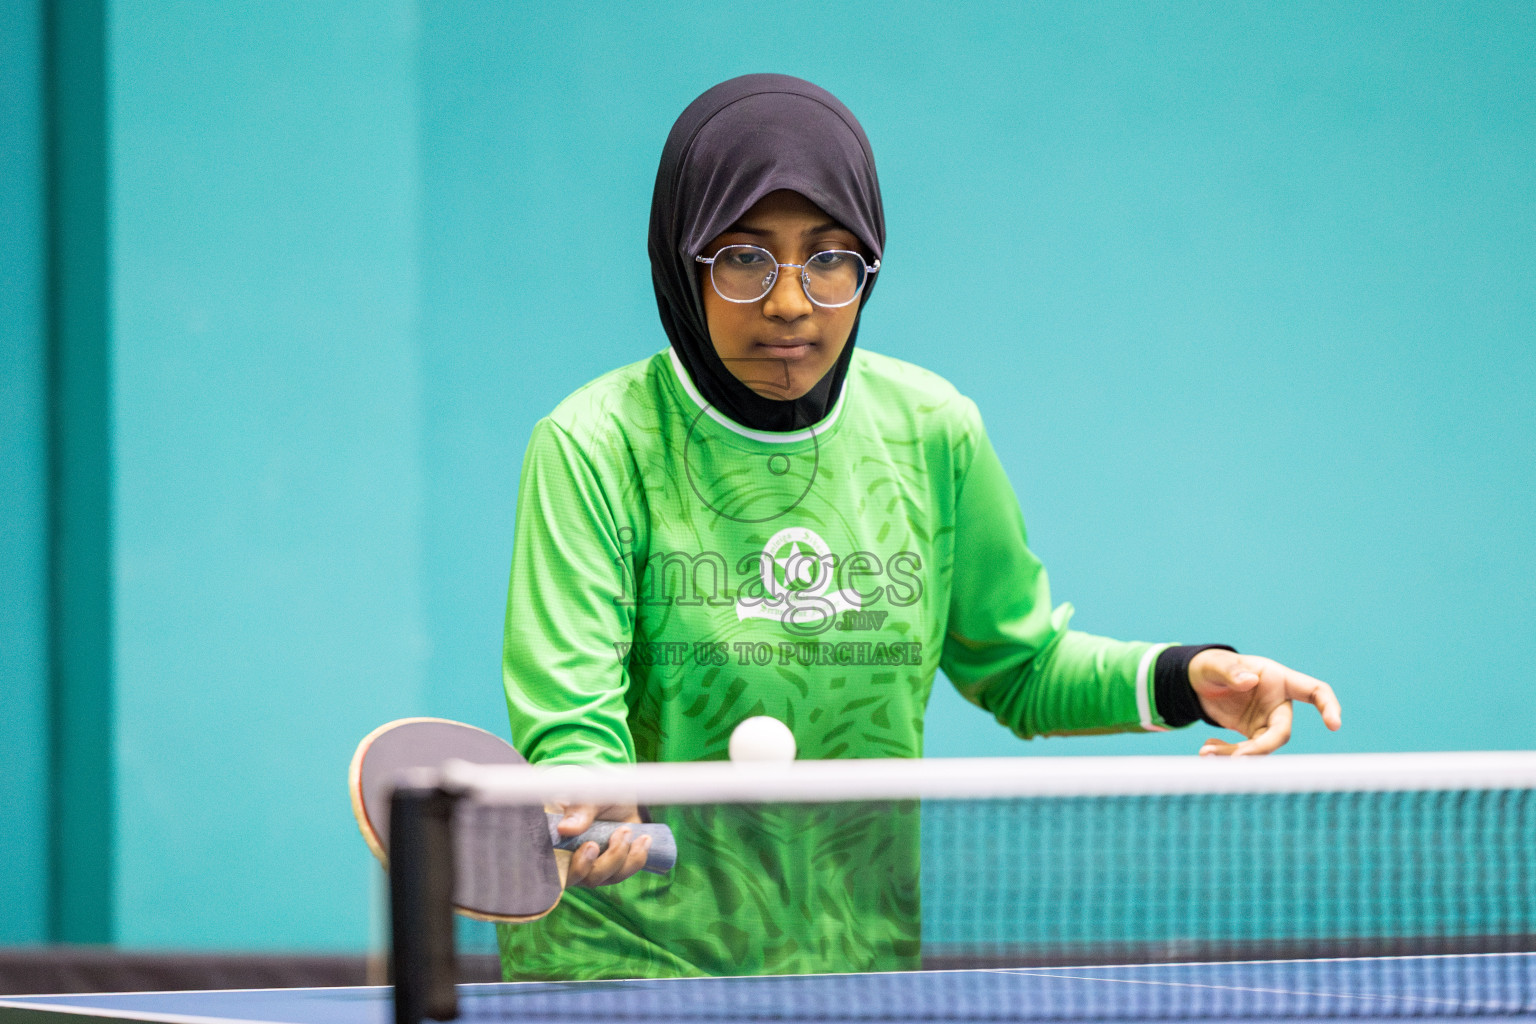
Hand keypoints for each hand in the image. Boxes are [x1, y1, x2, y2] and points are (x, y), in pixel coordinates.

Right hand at [551, 802, 650, 886]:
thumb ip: (577, 812)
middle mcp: (573, 861)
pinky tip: (643, 839)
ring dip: (620, 856)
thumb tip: (565, 829)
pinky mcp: (614, 865)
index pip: (558, 871)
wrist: (618, 794)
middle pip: (585, 880)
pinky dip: (635, 857)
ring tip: (627, 829)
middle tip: (616, 835)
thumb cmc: (594, 794)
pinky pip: (624, 872)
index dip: (575, 867)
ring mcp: (594, 866)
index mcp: (558, 846)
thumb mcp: (587, 797)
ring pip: (606, 878)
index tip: (591, 846)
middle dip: (604, 864)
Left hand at [1188, 649, 1341, 755]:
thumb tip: (1249, 680)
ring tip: (1206, 752)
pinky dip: (1226, 754)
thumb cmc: (1212, 666)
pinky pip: (1246, 751)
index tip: (1334, 724)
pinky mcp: (1252, 734)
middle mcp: (1277, 703)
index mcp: (1279, 679)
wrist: (1199, 680)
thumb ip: (1231, 671)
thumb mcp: (1216, 665)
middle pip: (1282, 732)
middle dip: (1260, 748)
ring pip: (1262, 747)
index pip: (1314, 690)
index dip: (1328, 706)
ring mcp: (1266, 721)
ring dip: (1235, 754)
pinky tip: (1207, 748)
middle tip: (1235, 758)